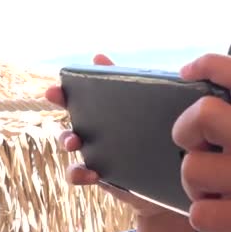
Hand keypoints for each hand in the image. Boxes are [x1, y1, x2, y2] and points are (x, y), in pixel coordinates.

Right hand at [45, 54, 171, 219]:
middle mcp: (96, 133)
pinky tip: (91, 173)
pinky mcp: (101, 175)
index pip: (79, 100)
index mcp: (105, 114)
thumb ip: (126, 81)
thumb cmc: (159, 132)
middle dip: (60, 112)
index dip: (62, 94)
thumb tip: (98, 56)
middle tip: (58, 108)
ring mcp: (96, 154)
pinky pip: (80, 174)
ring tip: (75, 142)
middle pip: (70, 122)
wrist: (176, 170)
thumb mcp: (147, 103)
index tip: (54, 90)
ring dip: (66, 141)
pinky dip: (78, 173)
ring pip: (70, 146)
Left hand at [172, 54, 230, 231]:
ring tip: (216, 193)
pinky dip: (201, 217)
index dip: (212, 63)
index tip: (186, 72)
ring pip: (192, 168)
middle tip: (193, 148)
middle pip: (206, 112)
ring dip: (193, 187)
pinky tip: (223, 218)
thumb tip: (187, 95)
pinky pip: (199, 212)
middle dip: (183, 130)